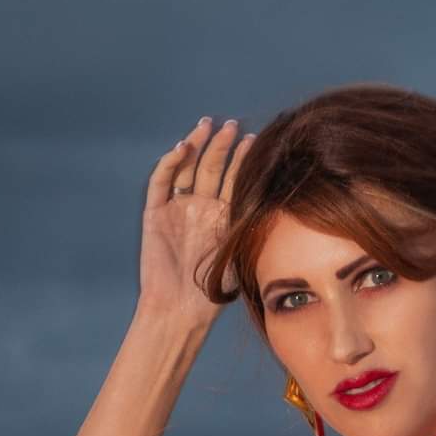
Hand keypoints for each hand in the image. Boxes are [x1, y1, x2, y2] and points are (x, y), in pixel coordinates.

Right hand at [138, 115, 254, 324]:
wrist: (181, 309)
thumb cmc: (214, 290)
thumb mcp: (243, 252)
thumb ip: (254, 223)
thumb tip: (279, 195)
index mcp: (223, 216)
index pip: (233, 179)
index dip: (243, 159)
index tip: (257, 141)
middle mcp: (200, 208)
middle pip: (211, 167)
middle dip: (221, 145)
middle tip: (232, 126)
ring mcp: (177, 208)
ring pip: (187, 168)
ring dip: (196, 146)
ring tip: (208, 126)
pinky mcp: (155, 213)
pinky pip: (161, 182)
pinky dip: (170, 164)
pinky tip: (183, 150)